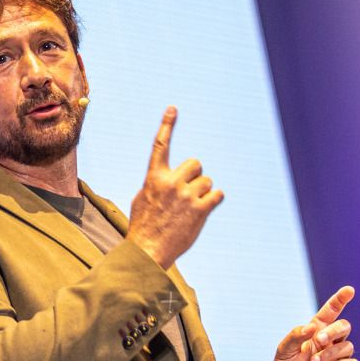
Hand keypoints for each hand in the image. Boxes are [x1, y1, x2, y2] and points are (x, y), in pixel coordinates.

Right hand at [126, 107, 223, 270]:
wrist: (148, 250)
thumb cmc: (144, 225)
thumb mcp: (142, 198)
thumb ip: (155, 183)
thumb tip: (166, 177)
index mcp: (154, 178)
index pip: (160, 146)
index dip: (166, 126)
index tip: (172, 109)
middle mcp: (171, 183)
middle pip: (196, 164)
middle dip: (195, 176)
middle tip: (188, 192)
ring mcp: (186, 196)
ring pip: (207, 181)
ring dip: (203, 192)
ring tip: (191, 208)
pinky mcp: (200, 210)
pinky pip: (217, 194)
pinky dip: (214, 201)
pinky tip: (203, 210)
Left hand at [272, 286, 359, 360]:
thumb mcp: (284, 351)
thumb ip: (296, 336)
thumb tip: (313, 326)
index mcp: (315, 333)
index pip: (330, 313)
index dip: (339, 300)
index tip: (349, 290)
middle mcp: (329, 343)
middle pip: (343, 327)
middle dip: (334, 331)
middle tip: (319, 340)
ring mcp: (337, 358)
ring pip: (347, 346)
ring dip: (330, 353)